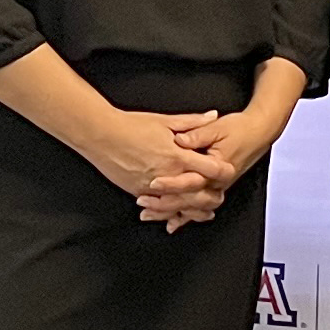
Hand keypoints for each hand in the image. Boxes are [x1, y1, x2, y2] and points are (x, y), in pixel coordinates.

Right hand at [70, 107, 223, 215]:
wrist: (101, 135)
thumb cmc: (130, 125)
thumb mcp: (164, 120)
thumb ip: (192, 122)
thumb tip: (213, 115)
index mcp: (177, 155)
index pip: (210, 168)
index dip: (222, 171)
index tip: (228, 171)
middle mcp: (168, 174)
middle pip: (199, 194)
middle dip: (213, 197)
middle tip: (220, 196)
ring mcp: (153, 187)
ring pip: (181, 205)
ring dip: (195, 210)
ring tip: (205, 212)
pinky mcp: (140, 192)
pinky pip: (160, 207)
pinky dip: (171, 211)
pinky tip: (178, 214)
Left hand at [142, 107, 281, 226]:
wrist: (258, 134)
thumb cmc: (239, 129)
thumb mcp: (216, 128)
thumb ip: (196, 134)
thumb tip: (179, 139)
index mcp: (217, 168)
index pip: (191, 181)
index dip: (171, 183)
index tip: (152, 183)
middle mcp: (216, 183)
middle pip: (188, 200)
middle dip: (164, 203)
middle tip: (142, 201)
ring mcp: (215, 188)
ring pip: (191, 209)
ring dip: (169, 212)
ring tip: (148, 213)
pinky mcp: (213, 189)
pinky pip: (197, 209)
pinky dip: (183, 216)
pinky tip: (170, 223)